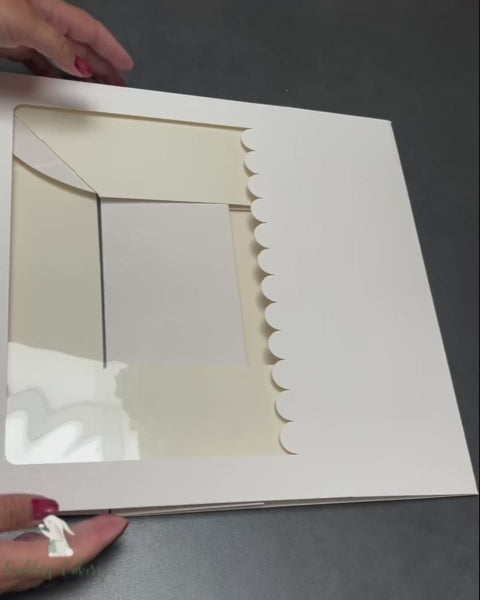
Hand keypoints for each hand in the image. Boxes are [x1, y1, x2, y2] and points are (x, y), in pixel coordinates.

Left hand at [0, 0, 132, 84]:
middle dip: (102, 64)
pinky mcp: (9, 44)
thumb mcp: (25, 23)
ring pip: (62, 56)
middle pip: (80, 44)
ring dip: (81, 73)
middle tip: (118, 84)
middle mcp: (39, 19)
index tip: (127, 65)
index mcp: (49, 8)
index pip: (90, 30)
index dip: (111, 49)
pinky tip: (60, 83)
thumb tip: (78, 62)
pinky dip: (54, 75)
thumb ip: (55, 44)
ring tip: (96, 88)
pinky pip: (40, 63)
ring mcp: (25, 32)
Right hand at [0, 494, 127, 592]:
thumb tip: (46, 505)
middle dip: (89, 540)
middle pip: (57, 562)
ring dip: (66, 545)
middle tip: (109, 523)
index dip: (97, 538)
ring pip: (39, 567)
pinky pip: (22, 567)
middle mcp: (3, 580)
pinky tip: (38, 540)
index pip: (66, 555)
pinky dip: (40, 550)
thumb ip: (10, 510)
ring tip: (84, 528)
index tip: (118, 525)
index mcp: (5, 565)